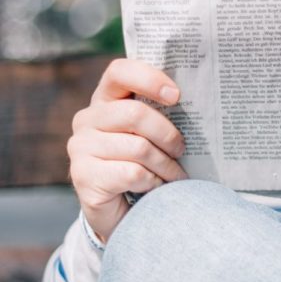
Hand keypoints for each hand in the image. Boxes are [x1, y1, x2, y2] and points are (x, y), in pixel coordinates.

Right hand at [68, 59, 187, 242]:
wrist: (122, 209)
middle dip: (168, 134)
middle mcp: (87, 119)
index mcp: (105, 99)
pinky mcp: (83, 176)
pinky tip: (156, 187)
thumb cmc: (145, 162)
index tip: (176, 96)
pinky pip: (132, 173)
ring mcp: (80, 147)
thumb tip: (199, 100)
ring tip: (175, 174)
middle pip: (135, 113)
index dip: (149, 79)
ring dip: (166, 164)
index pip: (119, 71)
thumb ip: (161, 113)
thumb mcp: (152, 133)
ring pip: (138, 147)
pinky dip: (153, 181)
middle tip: (181, 149)